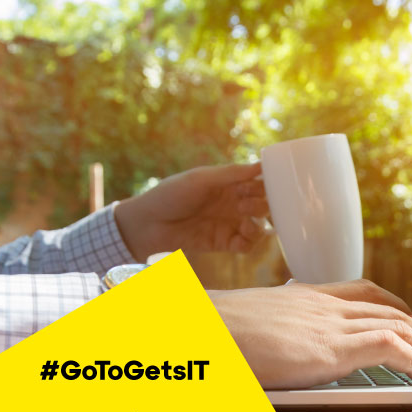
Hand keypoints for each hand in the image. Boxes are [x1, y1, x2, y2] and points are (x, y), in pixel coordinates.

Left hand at [114, 163, 268, 260]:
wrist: (147, 224)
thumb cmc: (170, 195)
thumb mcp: (200, 179)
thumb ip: (231, 174)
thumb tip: (260, 165)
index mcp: (228, 184)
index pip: (258, 184)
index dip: (263, 186)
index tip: (255, 188)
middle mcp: (232, 203)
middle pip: (263, 205)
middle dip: (261, 206)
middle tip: (243, 206)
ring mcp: (228, 224)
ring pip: (259, 226)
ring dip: (258, 226)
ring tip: (244, 224)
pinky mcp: (223, 243)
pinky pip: (246, 245)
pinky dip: (250, 243)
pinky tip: (240, 239)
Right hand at [212, 279, 411, 388]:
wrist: (193, 326)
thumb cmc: (210, 330)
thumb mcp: (250, 324)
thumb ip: (271, 331)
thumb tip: (273, 347)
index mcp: (304, 297)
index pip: (364, 292)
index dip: (397, 306)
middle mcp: (320, 304)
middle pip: (389, 310)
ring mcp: (326, 324)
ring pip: (397, 328)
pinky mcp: (326, 348)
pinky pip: (386, 347)